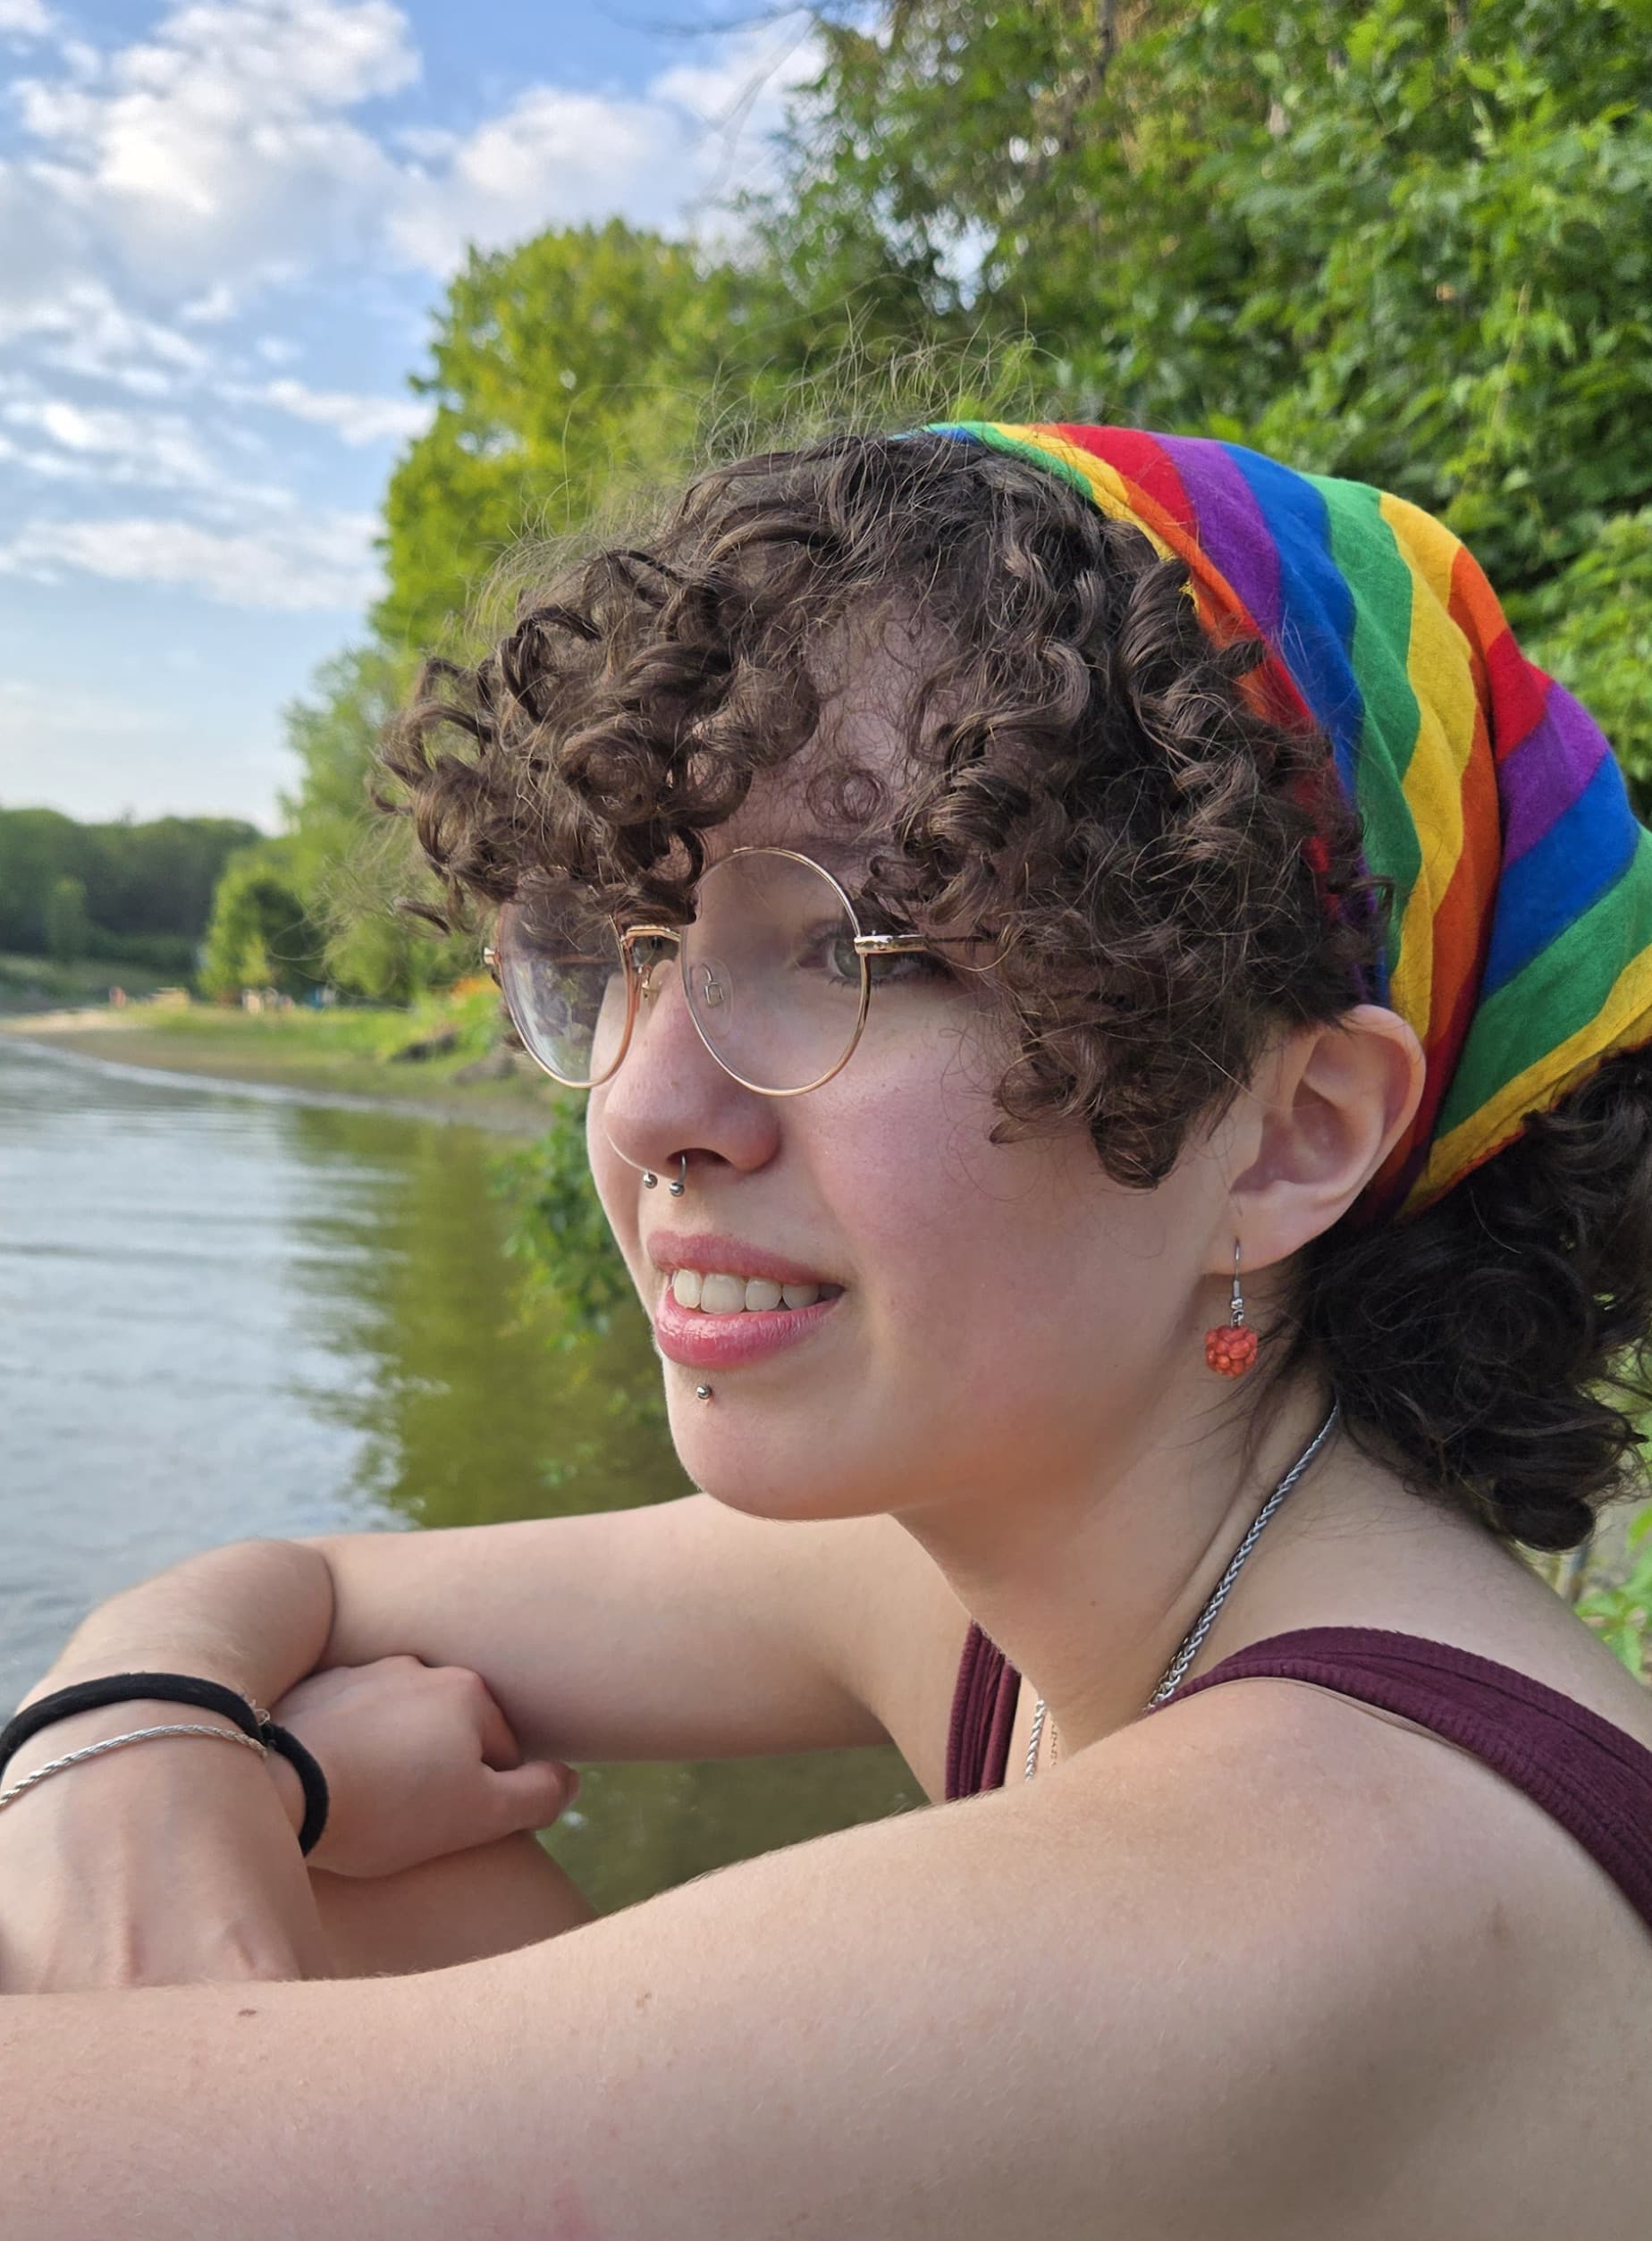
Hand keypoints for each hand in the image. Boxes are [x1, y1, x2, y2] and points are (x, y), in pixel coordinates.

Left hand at [271, 1657, 578, 1879]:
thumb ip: (538, 1796)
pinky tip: (330, 1782)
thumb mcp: (480, 1816)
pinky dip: (347, 1746)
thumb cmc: (386, 1808)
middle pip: (449, 1731)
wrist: (278, 1788)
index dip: (482, 1799)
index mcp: (468, 1692)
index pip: (502, 1753)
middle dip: (438, 1771)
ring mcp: (362, 1671)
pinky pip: (347, 1721)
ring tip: (364, 1801)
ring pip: (397, 1724)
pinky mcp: (313, 1688)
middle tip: (405, 1818)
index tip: (446, 1825)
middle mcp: (419, 1667)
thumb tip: (571, 1779)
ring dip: (392, 1755)